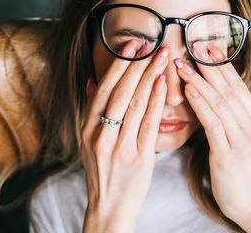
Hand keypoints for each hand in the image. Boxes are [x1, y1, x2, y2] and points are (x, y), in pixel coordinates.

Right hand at [80, 40, 168, 231]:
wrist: (108, 208)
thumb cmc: (103, 172)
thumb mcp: (89, 141)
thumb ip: (91, 111)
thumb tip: (91, 81)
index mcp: (87, 129)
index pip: (103, 89)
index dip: (118, 64)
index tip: (131, 44)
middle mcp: (100, 135)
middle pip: (119, 92)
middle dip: (136, 64)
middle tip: (152, 43)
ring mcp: (118, 147)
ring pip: (134, 104)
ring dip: (149, 76)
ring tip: (162, 56)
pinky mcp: (138, 158)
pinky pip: (147, 124)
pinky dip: (155, 101)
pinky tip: (163, 84)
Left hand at [174, 42, 250, 223]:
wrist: (250, 204)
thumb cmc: (239, 171)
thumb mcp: (240, 140)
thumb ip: (232, 118)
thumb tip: (214, 95)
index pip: (238, 87)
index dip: (223, 65)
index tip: (208, 46)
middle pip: (230, 89)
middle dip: (210, 65)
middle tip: (194, 44)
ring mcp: (243, 140)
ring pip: (220, 102)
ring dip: (199, 80)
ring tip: (182, 64)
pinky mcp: (229, 154)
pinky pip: (213, 123)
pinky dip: (200, 104)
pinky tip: (188, 90)